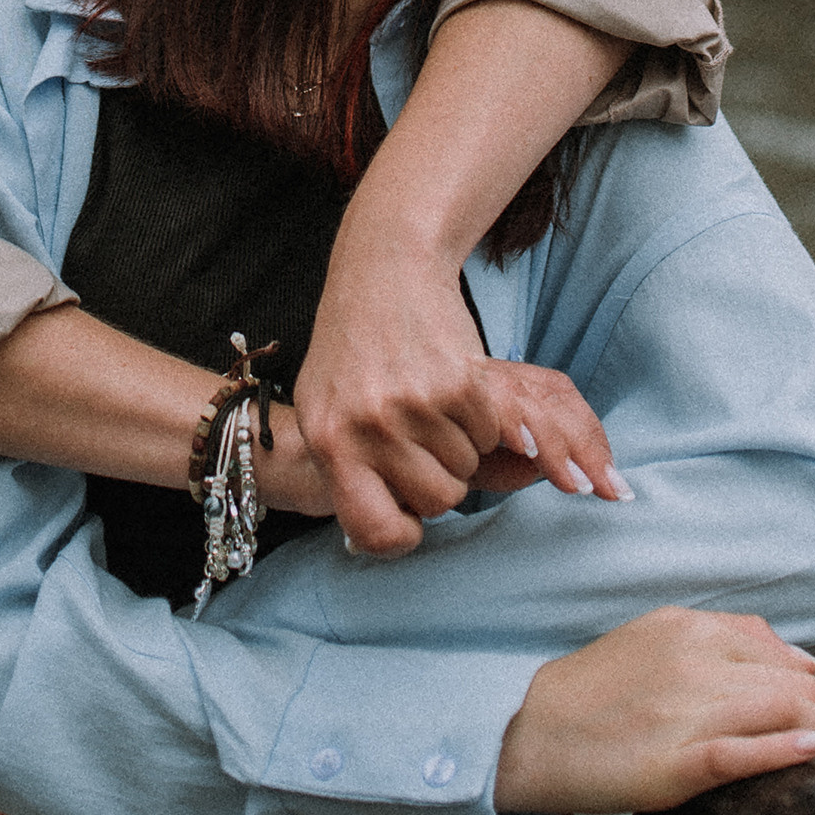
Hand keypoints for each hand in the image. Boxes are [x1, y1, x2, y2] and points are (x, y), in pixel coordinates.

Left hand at [295, 238, 624, 553]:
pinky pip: (490, 434)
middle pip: (435, 501)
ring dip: (461, 445)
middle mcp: (367, 426)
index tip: (407, 517)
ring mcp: (413, 404)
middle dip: (438, 478)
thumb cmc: (352, 348)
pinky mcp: (456, 382)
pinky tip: (452, 387)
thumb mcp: (324, 408)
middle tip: (420, 439)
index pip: (374, 531)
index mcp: (328, 440)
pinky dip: (482, 419)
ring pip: (466, 469)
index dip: (401, 533)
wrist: (384, 272)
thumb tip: (371, 542)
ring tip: (431, 406)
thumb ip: (344, 470)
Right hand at [493, 609, 814, 814]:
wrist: (531, 732)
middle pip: (788, 679)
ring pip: (782, 709)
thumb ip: (716, 641)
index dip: (805, 674)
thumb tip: (793, 658)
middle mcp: (695, 660)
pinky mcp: (682, 762)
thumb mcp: (651, 640)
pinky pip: (752, 752)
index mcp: (686, 627)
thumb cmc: (593, 692)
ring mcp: (690, 711)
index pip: (771, 645)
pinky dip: (794, 749)